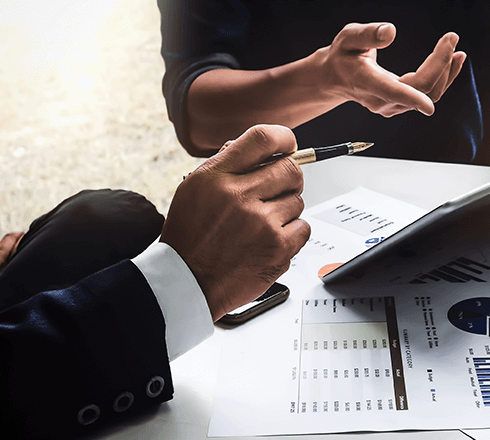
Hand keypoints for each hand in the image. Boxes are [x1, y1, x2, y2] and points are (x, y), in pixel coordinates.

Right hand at [161, 125, 310, 320]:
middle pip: (290, 169)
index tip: (289, 145)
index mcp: (216, 177)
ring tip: (262, 225)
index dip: (283, 138)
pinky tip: (269, 240)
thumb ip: (227, 166)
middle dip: (289, 178)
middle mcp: (239, 196)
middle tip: (279, 190)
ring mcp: (261, 223)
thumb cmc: (190, 237)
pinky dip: (292, 234)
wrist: (187, 281)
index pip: (262, 139)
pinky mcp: (277, 248)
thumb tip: (261, 151)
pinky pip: (303, 227)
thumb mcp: (194, 189)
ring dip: (286, 210)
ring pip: (297, 200)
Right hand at [320, 22, 465, 116]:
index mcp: (368, 82)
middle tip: (451, 39)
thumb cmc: (343, 56)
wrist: (336, 78)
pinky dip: (442, 78)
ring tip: (457, 51)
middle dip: (441, 65)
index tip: (428, 104)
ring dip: (447, 73)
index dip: (412, 99)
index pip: (393, 92)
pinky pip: (428, 95)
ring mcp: (393, 106)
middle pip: (421, 89)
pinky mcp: (401, 105)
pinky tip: (451, 62)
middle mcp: (382, 100)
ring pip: (429, 94)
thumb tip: (390, 32)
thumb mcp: (349, 38)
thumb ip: (368, 34)